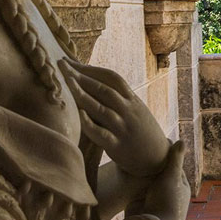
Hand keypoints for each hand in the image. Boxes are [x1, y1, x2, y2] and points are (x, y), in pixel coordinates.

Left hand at [58, 57, 169, 176]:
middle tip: (62, 65)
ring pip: (101, 108)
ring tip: (65, 82)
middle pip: (104, 89)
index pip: (112, 78)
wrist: (158, 157)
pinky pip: (101, 133)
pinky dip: (89, 123)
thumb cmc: (140, 131)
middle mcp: (128, 111)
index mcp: (133, 100)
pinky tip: (78, 114)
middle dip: (82, 75)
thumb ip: (119, 98)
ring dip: (82, 94)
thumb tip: (92, 82)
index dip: (92, 68)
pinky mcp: (117, 146)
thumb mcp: (135, 109)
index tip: (73, 62)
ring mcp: (123, 128)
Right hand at [138, 141, 190, 219]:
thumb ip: (175, 160)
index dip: (164, 153)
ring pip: (147, 180)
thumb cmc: (166, 202)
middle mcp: (169, 192)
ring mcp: (154, 198)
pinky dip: (133, 181)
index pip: (173, 165)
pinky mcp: (140, 203)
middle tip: (140, 145)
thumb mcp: (171, 177)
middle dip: (152, 162)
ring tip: (131, 154)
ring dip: (141, 171)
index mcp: (181, 186)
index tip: (155, 140)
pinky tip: (124, 169)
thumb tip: (181, 140)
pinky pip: (136, 188)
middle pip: (159, 172)